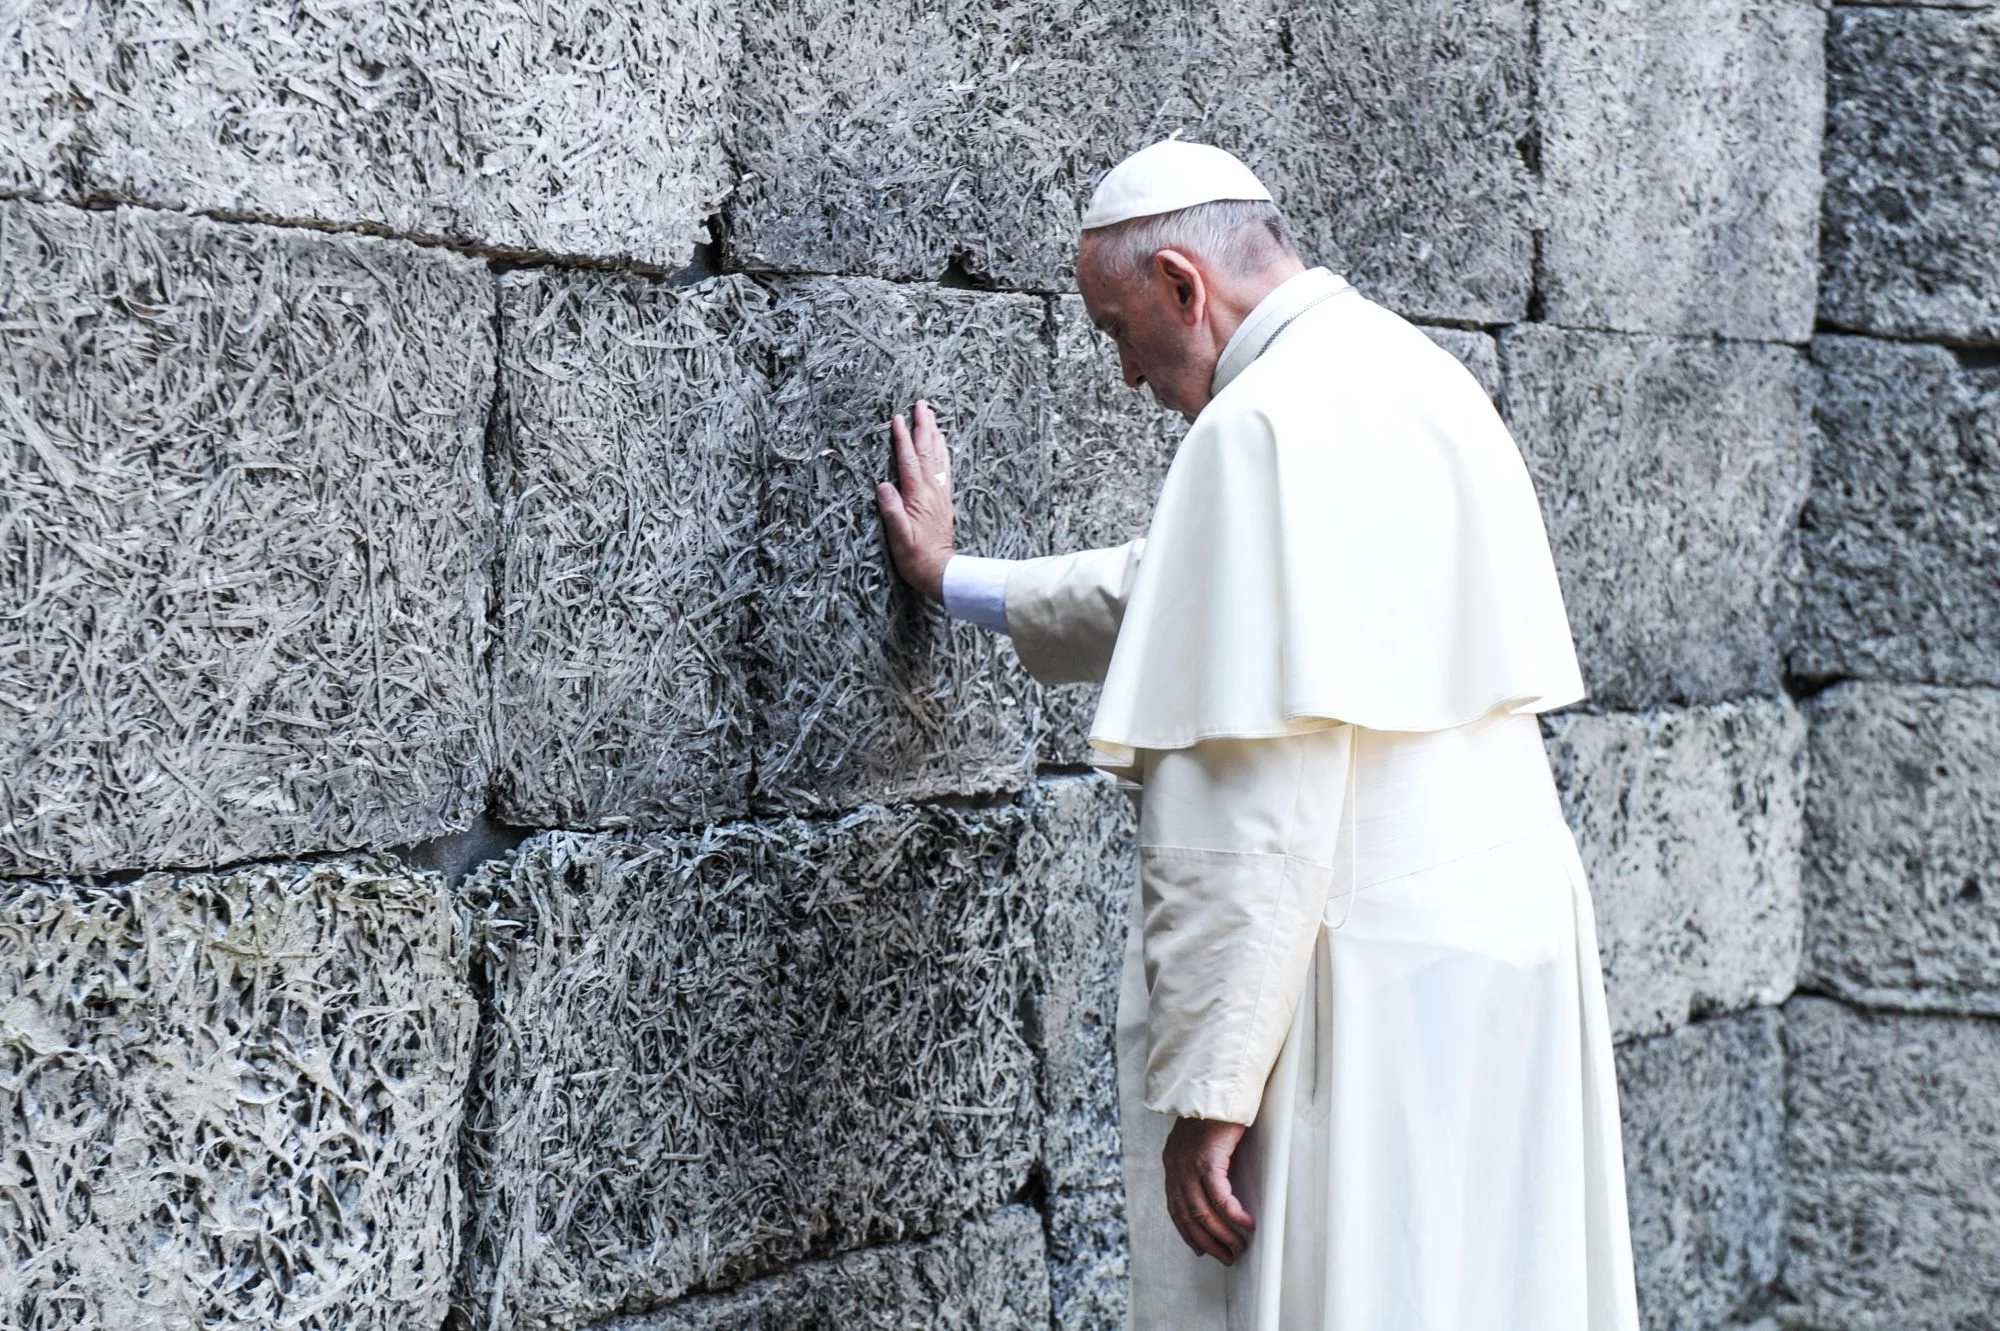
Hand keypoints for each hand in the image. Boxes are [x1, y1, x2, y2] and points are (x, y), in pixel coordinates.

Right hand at [874, 400, 954, 601]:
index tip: (897, 418)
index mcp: (917, 496)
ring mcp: (939, 493)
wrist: (939, 570)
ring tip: (931, 416)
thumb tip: (883, 485)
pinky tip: (942, 443)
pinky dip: (942, 452)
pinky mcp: (943, 499)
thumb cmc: (915, 556)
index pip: (908, 460)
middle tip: (921, 404)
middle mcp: (930, 490)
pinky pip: (944, 468)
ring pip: (937, 456)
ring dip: (934, 434)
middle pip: (926, 451)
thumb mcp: (898, 536)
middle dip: (923, 426)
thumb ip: (891, 510)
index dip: (902, 438)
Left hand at [1162, 1117, 1254, 1263]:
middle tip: (1225, 1256)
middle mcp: (1176, 1167)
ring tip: (1238, 1246)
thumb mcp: (1197, 1142)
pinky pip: (1220, 1197)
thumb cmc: (1213, 1112)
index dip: (1188, 1233)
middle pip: (1189, 1216)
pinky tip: (1246, 1223)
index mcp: (1172, 1164)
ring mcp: (1190, 1165)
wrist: (1216, 1087)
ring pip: (1203, 1212)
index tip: (1200, 1249)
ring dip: (1222, 1234)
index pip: (1176, 1209)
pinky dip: (1234, 1214)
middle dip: (1207, 1242)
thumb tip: (1214, 1189)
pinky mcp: (1208, 1159)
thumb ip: (1199, 1165)